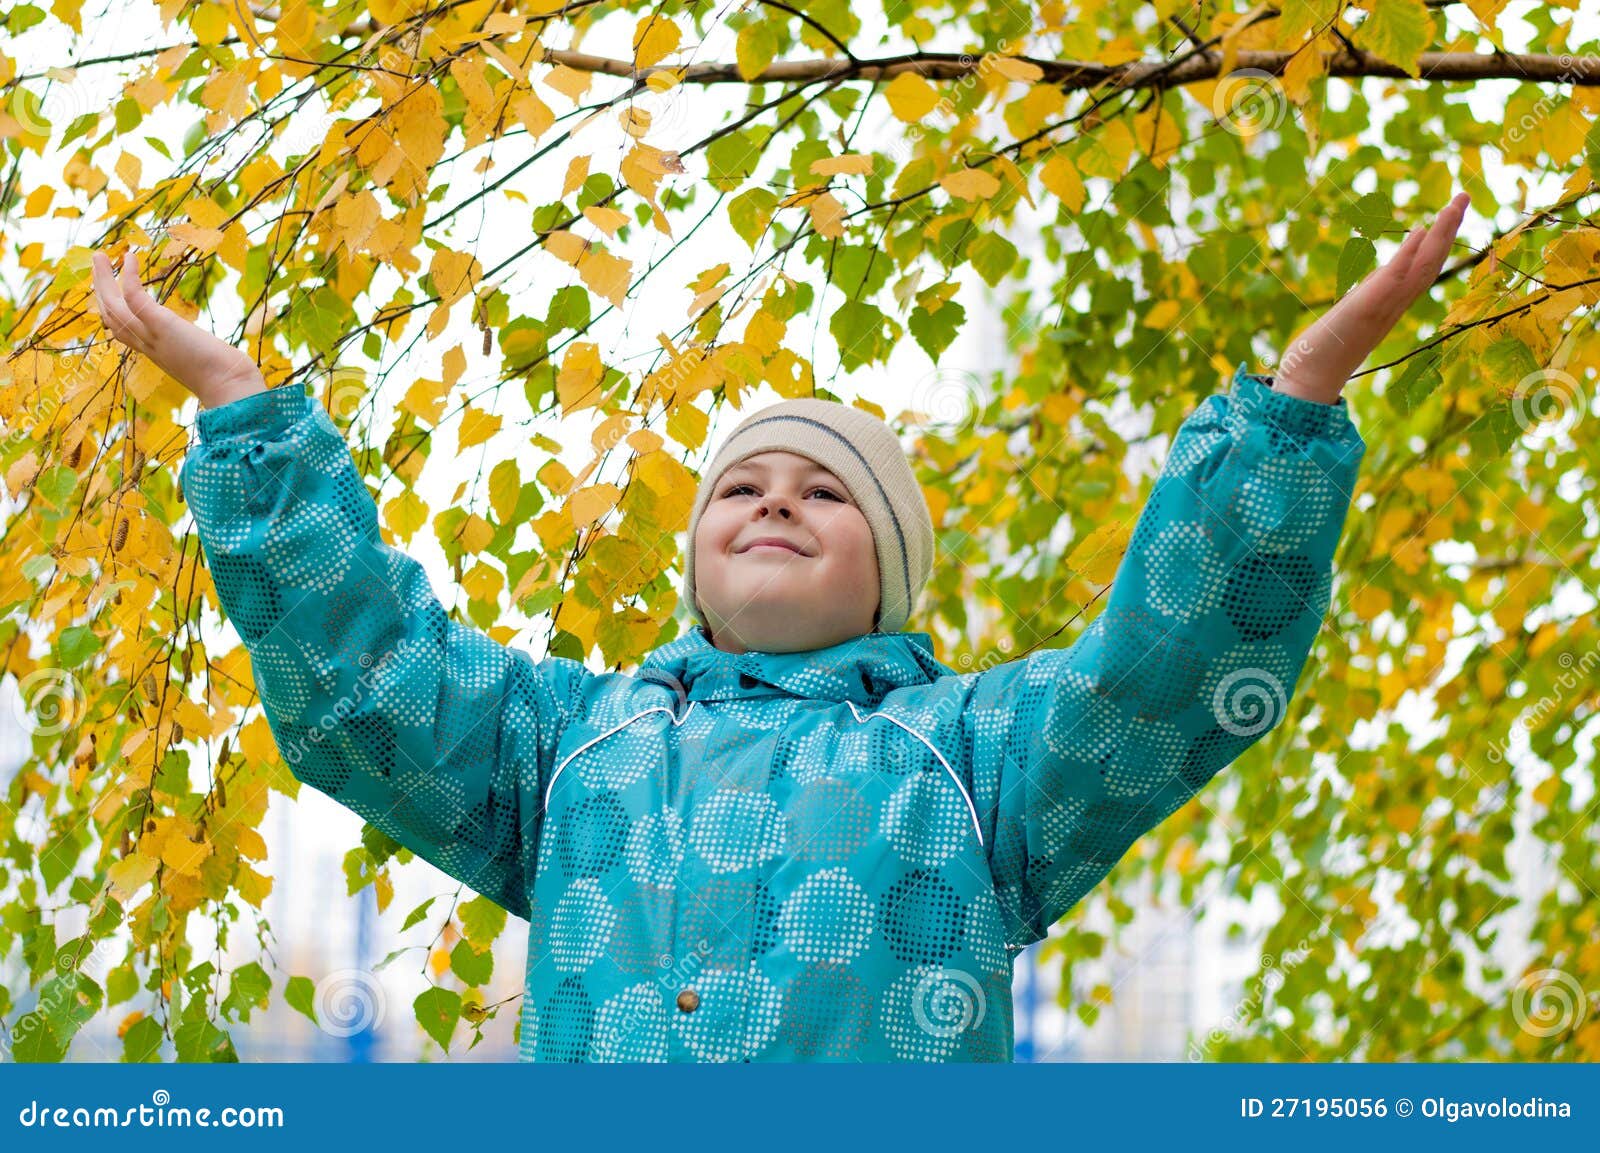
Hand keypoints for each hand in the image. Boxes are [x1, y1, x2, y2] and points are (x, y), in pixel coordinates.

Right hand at [91, 248, 265, 408]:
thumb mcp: (205, 362)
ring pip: (113, 306)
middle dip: (101, 289)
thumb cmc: (227, 378)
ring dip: (103, 279)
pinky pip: (135, 298)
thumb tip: (218, 351)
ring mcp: (151, 336)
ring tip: (99, 255)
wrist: (230, 387)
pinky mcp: (161, 325)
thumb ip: (199, 353)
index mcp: (155, 354)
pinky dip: (129, 276)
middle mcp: (147, 346)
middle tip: (98, 263)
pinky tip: (130, 257)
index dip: (110, 313)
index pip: (121, 333)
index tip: (107, 292)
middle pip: (111, 317)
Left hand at [1272, 191, 1471, 404]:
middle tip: (1464, 196)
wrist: (1306, 385)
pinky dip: (1407, 256)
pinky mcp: (1363, 312)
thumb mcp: (1349, 317)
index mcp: (1389, 308)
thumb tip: (1379, 281)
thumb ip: (1367, 298)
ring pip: (1420, 268)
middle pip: (1430, 264)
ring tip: (1455, 204)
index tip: (1449, 215)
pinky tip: (1420, 231)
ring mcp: (1381, 310)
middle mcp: (1392, 308)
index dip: (1439, 243)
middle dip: (1449, 229)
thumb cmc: (1320, 356)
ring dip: (1440, 235)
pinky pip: (1391, 281)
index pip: (1422, 270)